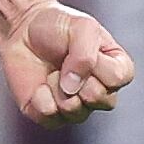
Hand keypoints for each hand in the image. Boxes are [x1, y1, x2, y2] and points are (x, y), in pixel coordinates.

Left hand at [1, 0, 134, 123]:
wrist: (24, 30)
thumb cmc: (58, 26)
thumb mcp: (81, 27)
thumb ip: (86, 55)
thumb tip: (71, 89)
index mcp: (115, 70)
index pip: (119, 78)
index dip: (97, 63)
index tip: (83, 46)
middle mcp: (100, 93)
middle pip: (103, 100)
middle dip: (79, 78)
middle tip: (65, 61)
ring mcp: (77, 108)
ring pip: (74, 111)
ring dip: (57, 87)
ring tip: (53, 72)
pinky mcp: (51, 117)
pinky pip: (49, 117)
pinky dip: (40, 98)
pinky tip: (39, 85)